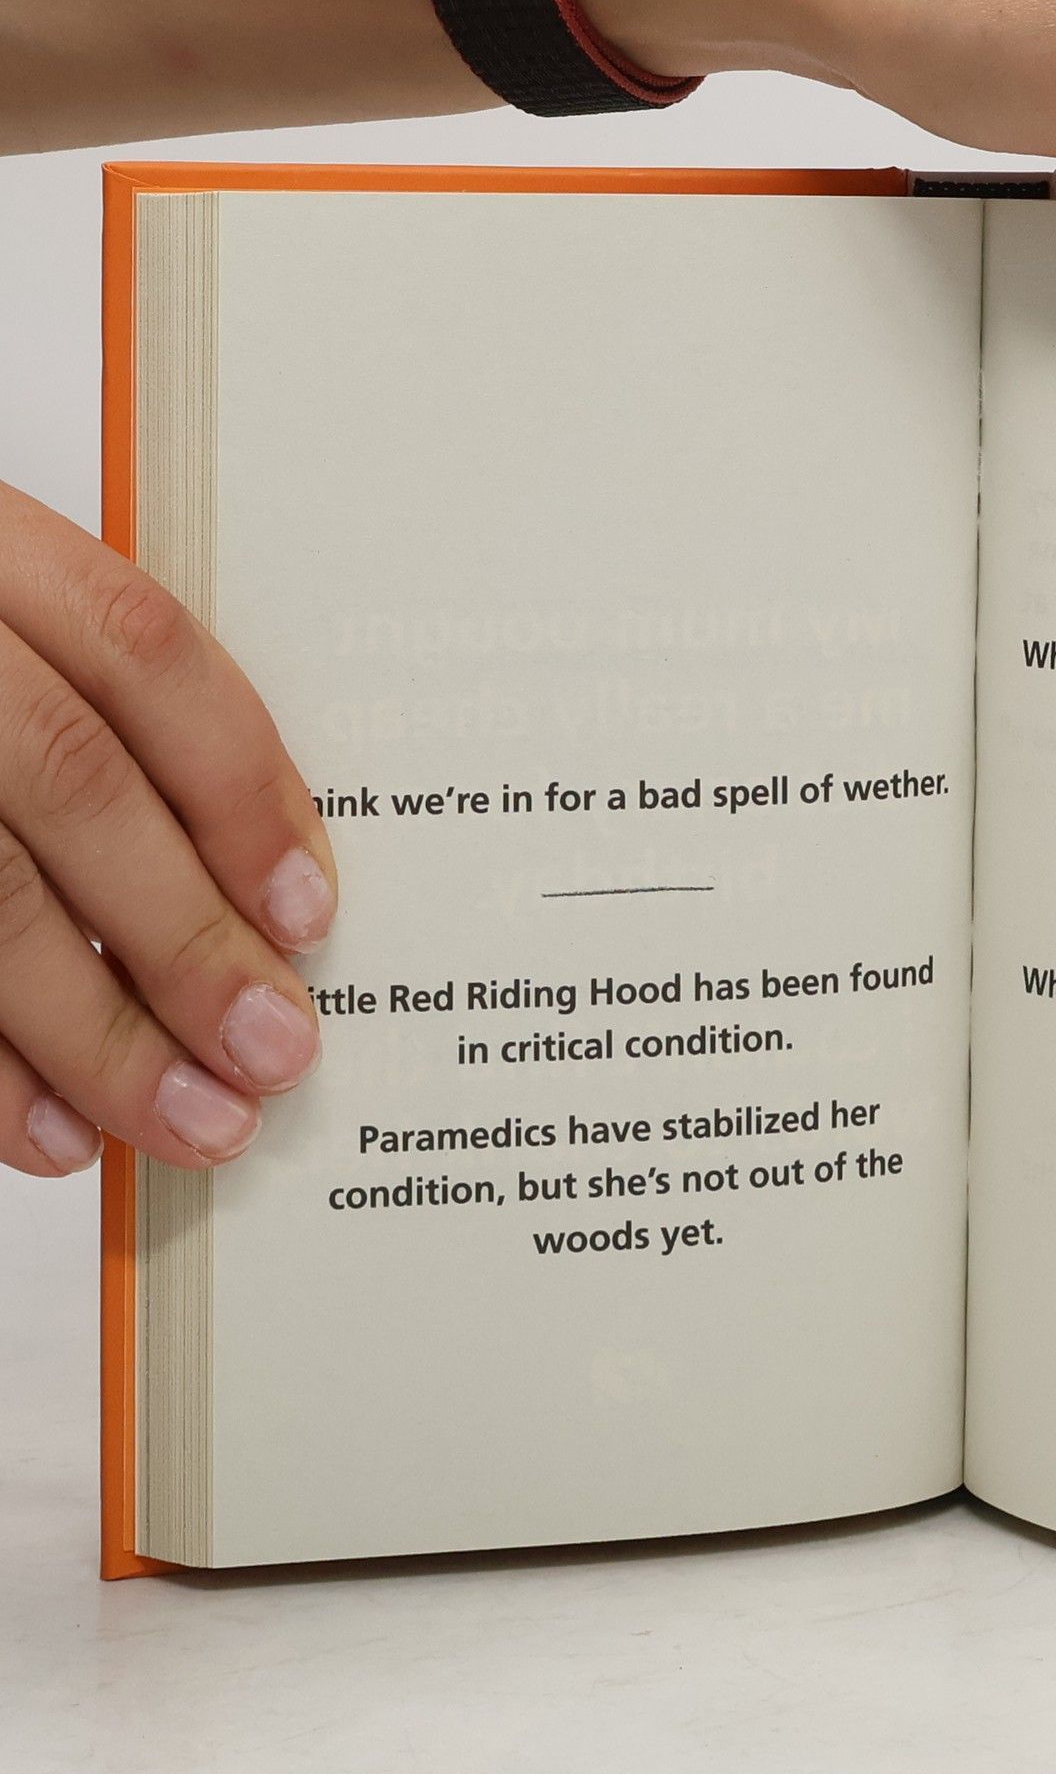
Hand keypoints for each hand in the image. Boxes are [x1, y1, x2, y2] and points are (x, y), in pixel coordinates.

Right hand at [0, 483, 334, 1176]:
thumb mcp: (11, 640)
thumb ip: (98, 725)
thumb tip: (258, 900)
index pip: (140, 651)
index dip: (239, 788)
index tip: (309, 913)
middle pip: (69, 783)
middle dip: (186, 938)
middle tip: (275, 1053)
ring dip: (94, 1033)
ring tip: (191, 1122)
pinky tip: (46, 1133)